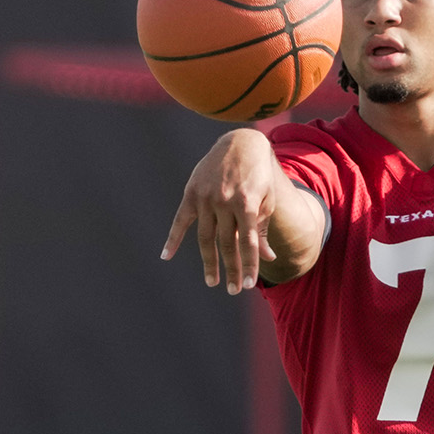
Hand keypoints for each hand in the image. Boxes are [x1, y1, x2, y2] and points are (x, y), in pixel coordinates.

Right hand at [161, 128, 280, 294]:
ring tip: (212, 282)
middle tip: (235, 290)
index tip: (249, 285)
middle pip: (226, 244)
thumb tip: (267, 258)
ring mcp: (206, 197)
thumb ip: (261, 229)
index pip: (247, 242)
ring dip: (209, 262)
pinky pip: (180, 220)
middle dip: (231, 269)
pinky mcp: (191, 192)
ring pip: (205, 238)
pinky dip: (173, 238)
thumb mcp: (266, 200)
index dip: (249, 265)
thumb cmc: (258, 176)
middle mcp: (224, 201)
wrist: (241, 143)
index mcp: (247, 203)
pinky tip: (166, 256)